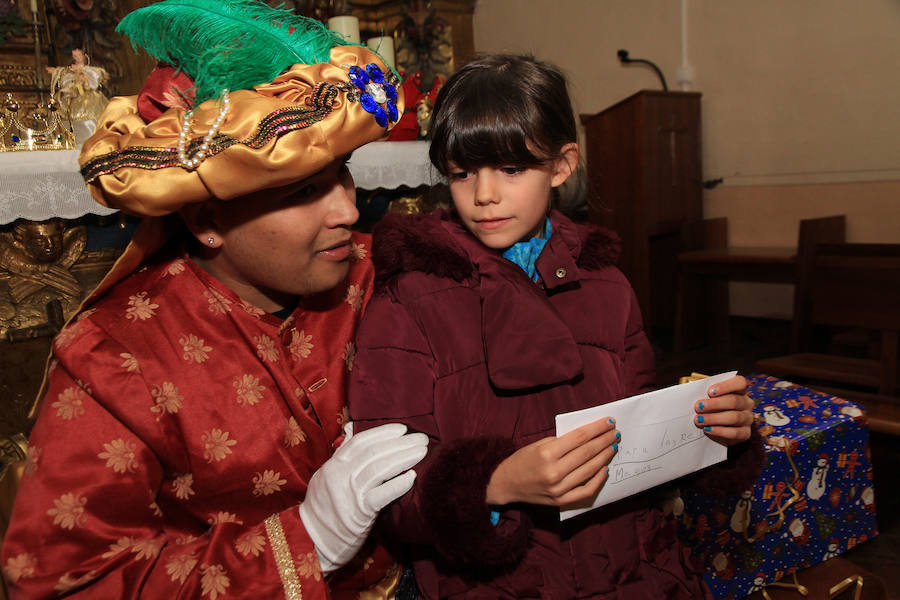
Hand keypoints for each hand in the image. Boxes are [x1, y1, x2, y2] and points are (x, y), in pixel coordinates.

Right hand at [299, 422, 427, 573]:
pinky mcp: (360, 513)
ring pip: (380, 469)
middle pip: (375, 453)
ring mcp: (350, 493)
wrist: (311, 540)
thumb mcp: (324, 476)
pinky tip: (413, 477)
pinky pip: (382, 494)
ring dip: (405, 458)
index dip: (384, 433)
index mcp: (334, 464)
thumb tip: (351, 430)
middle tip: (422, 438)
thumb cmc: (322, 508)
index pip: (361, 441)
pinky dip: (398, 484)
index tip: (402, 429)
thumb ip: (340, 455)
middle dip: (401, 443)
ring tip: (422, 452)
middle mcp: (341, 475)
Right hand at [486, 418, 618, 507]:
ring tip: (613, 447)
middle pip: (587, 453)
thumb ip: (561, 442)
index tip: (609, 422)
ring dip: (604, 457)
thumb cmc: (521, 460)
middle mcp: (554, 472)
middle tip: (615, 433)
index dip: (596, 429)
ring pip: (589, 470)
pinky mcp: (561, 500)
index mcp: (547, 454)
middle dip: (604, 441)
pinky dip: (598, 480)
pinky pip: (585, 491)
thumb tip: (587, 436)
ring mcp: (559, 488)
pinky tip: (604, 468)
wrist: (506, 484)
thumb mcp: (537, 444)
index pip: (579, 438)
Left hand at [694, 375, 754, 444]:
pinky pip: (735, 433)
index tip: (710, 392)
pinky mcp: (746, 433)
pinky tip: (707, 429)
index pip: (740, 383)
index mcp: (739, 390)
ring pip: (734, 417)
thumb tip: (693, 392)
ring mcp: (748, 418)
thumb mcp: (710, 398)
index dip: (726, 386)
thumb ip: (705, 394)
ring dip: (714, 418)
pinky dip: (720, 431)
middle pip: (734, 401)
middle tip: (698, 407)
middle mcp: (746, 403)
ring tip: (699, 420)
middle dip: (714, 404)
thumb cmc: (712, 408)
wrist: (719, 428)